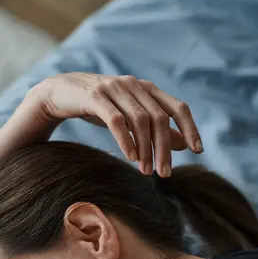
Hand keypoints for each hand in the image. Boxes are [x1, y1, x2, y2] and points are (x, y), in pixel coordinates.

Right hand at [34, 72, 202, 176]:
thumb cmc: (97, 107)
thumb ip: (155, 128)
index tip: (198, 151)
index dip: (190, 128)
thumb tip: (183, 144)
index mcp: (146, 88)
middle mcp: (133, 84)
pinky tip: (130, 157)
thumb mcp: (129, 117)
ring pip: (140, 120)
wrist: (59, 93)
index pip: (177, 107)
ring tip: (146, 171)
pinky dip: (126, 140)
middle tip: (165, 174)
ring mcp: (114, 88)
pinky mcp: (95, 97)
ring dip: (146, 149)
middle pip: (160, 118)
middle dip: (165, 148)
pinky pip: (116, 120)